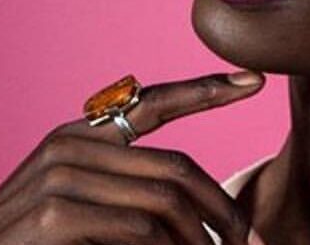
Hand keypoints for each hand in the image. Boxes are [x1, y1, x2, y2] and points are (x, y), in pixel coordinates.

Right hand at [0, 71, 266, 244]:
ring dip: (199, 242)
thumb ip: (129, 195)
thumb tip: (200, 211)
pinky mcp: (53, 215)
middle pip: (177, 168)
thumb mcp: (82, 213)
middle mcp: (69, 146)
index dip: (207, 90)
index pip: (153, 103)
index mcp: (78, 138)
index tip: (256, 80)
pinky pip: (140, 231)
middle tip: (247, 243)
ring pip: (166, 202)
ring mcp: (58, 177)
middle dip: (222, 210)